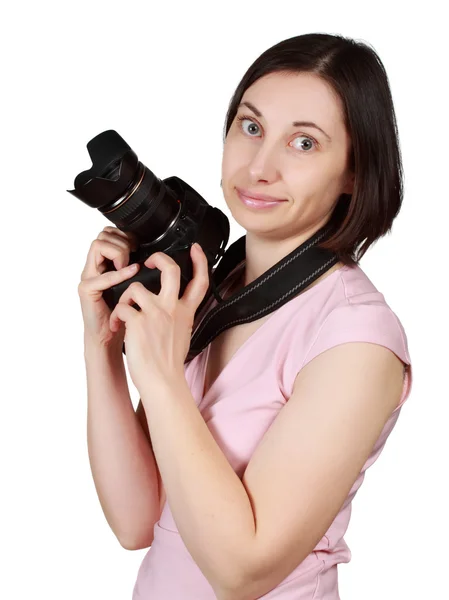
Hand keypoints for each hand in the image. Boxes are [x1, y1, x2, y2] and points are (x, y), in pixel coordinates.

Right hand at [78, 226, 139, 350]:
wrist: (110, 338)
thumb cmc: (124, 314)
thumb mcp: (134, 286)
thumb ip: (138, 269)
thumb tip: (157, 255)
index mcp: (105, 264)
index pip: (109, 233)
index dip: (125, 235)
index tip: (139, 245)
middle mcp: (94, 267)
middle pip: (103, 235)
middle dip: (122, 240)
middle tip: (134, 254)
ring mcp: (89, 277)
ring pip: (98, 245)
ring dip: (119, 251)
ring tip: (130, 265)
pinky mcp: (87, 290)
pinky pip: (101, 275)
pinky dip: (118, 273)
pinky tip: (131, 272)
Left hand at [109, 243, 208, 392]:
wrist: (161, 382)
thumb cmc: (168, 363)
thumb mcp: (183, 334)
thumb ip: (179, 316)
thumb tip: (176, 306)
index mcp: (185, 311)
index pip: (200, 281)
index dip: (200, 261)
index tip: (195, 249)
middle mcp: (172, 309)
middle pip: (171, 269)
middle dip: (158, 258)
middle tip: (148, 260)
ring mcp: (155, 314)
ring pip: (137, 287)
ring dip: (125, 297)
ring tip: (122, 314)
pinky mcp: (138, 321)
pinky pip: (122, 307)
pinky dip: (116, 316)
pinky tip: (117, 327)